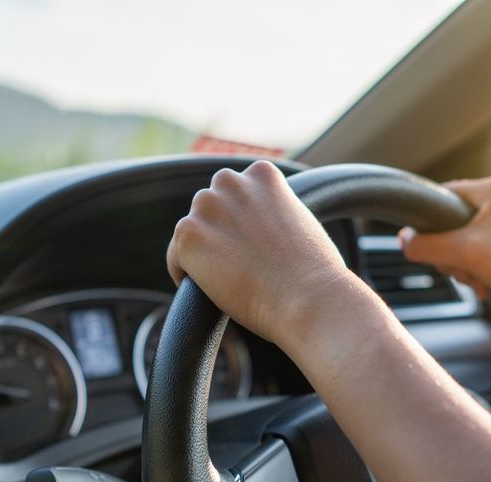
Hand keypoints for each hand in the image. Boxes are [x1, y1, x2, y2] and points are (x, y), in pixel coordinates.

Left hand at [167, 160, 353, 344]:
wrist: (308, 298)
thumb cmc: (314, 274)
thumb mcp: (301, 224)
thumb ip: (275, 214)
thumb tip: (259, 231)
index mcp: (262, 174)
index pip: (236, 193)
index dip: (242, 224)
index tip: (252, 248)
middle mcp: (231, 182)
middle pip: (210, 208)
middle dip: (219, 234)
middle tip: (240, 267)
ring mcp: (206, 207)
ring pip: (193, 232)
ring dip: (204, 254)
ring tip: (229, 281)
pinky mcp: (187, 235)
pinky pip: (176, 258)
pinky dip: (187, 276)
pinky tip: (212, 291)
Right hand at [399, 175, 490, 310]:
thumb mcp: (464, 254)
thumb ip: (426, 245)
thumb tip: (402, 240)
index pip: (445, 196)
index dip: (429, 224)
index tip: (425, 247)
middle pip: (455, 221)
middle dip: (451, 252)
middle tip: (461, 271)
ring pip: (469, 238)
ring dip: (465, 264)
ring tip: (477, 281)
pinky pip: (487, 248)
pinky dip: (480, 267)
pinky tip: (485, 285)